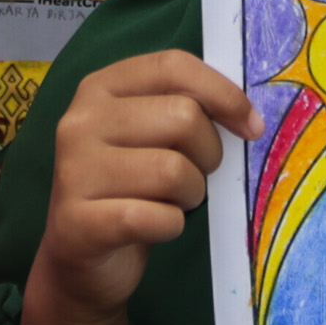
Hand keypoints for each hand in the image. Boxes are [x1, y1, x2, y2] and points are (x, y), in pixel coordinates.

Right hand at [31, 49, 258, 324]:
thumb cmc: (129, 189)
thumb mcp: (149, 136)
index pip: (173, 65)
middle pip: (183, 117)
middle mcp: (80, 121)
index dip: (223, 94)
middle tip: (193, 176)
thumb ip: (184, 110)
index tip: (251, 127)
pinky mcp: (80, 222)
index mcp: (100, 88)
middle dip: (208, 154)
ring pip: (174, 171)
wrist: (79, 259)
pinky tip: (154, 228)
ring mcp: (74, 171)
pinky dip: (171, 226)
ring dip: (190, 194)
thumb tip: (248, 117)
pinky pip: (158, 218)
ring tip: (170, 202)